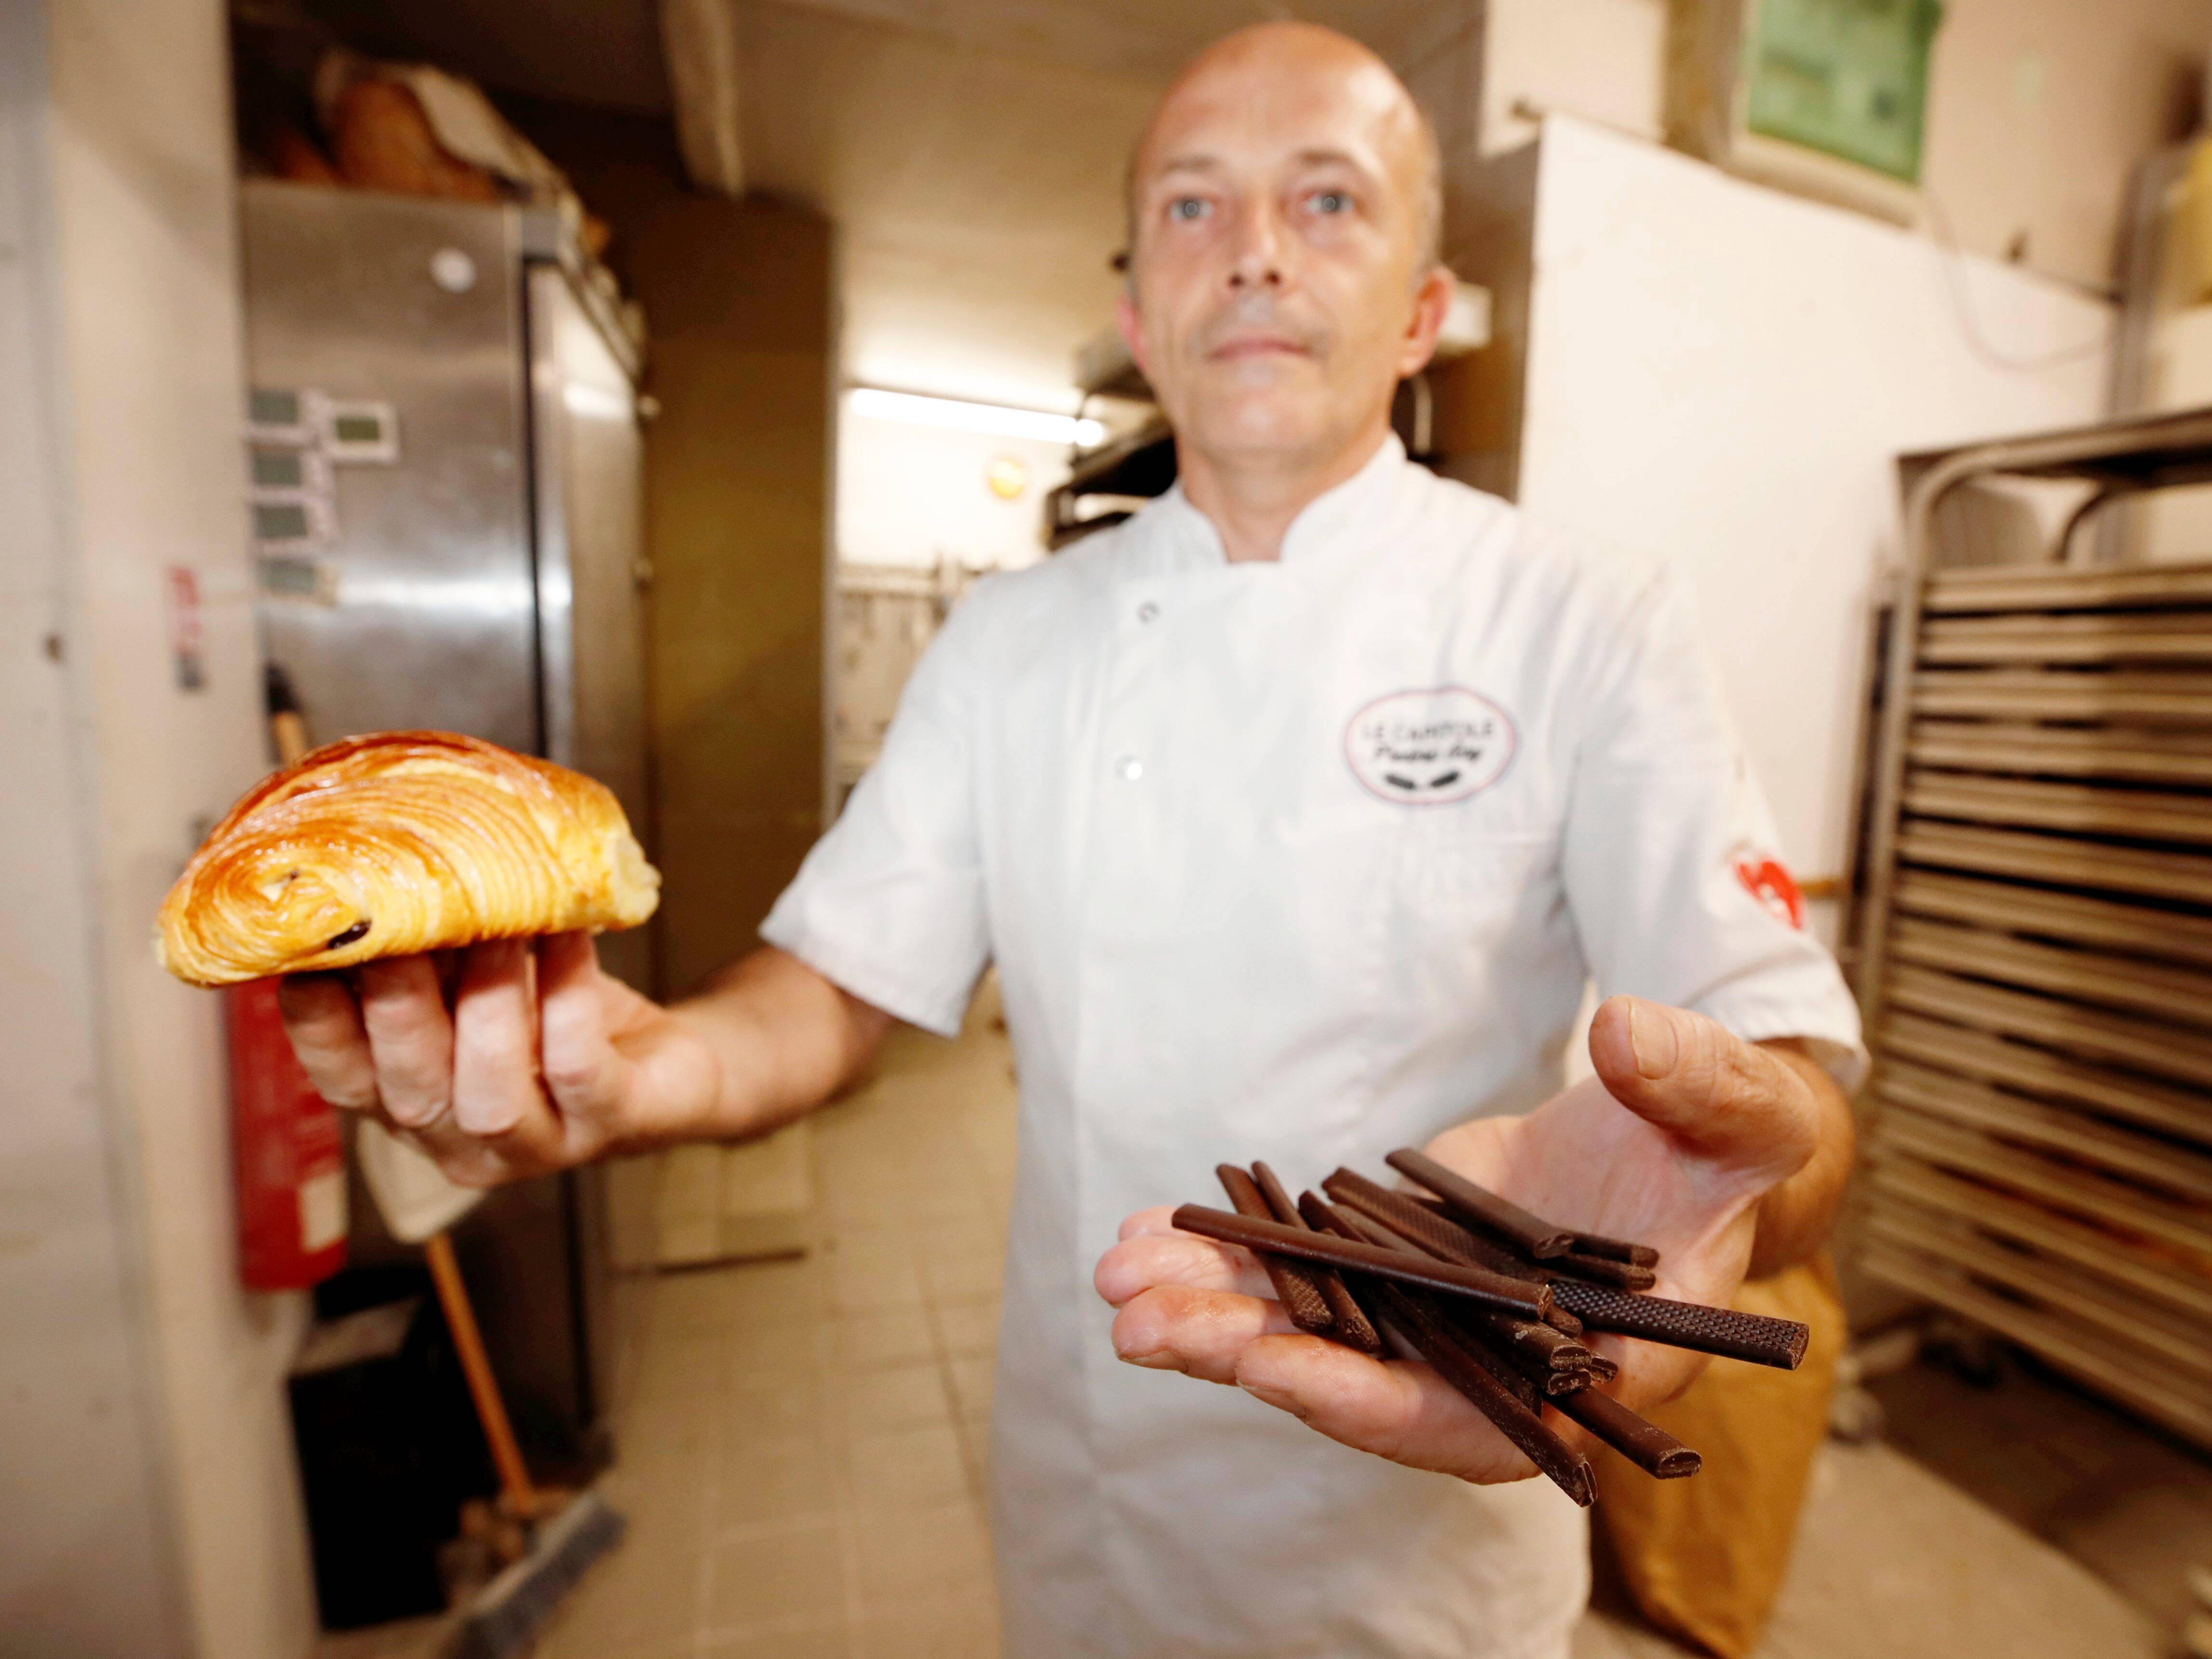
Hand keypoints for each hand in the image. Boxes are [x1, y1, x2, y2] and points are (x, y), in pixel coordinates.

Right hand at [278, 932, 718, 1187]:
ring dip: (486, 1007)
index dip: (317, 1025)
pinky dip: (567, 1003)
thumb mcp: (478, 983)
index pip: (342, 1081)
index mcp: (409, 1104)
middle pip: (408, 1093)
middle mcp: (460, 1141)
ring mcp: (537, 1146)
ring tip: (498, 929)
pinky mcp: (611, 1125)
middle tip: (402, 928)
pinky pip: (578, 1068)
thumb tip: (377, 869)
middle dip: (395, 1009)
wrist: (672, 1063)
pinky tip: (569, 939)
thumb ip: (429, 952)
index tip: (307, 952)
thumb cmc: (555, 1016)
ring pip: (490, 1097)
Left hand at [1092, 996, 1847, 1484]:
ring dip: (1209, 1310)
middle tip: (1142, 1325)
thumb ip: (1705, 1087)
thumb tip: (1628, 1035)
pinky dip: (1224, 1259)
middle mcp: (1494, 1362)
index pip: (1472, 1417)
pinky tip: (1147, 1237)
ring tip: (1116, 1277)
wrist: (1673, 1137)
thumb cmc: (1727, 1142)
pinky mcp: (1393, 1261)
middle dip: (1248, 1357)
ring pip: (1311, 1330)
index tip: (1274, 1370)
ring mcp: (1432, 1313)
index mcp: (1589, 1369)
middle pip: (1359, 1383)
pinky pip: (1299, 1273)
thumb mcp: (1745, 1112)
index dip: (1372, 1403)